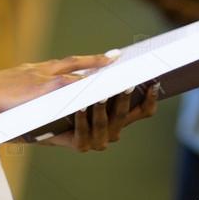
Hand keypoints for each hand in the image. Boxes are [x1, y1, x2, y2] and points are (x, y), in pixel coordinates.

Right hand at [0, 54, 114, 120]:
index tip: (102, 57)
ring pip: (76, 74)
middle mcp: (42, 70)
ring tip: (114, 76)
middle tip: (117, 58)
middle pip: (76, 62)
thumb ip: (32, 101)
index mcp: (36, 70)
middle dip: (97, 61)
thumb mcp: (15, 97)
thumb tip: (45, 117)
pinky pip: (69, 86)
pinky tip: (97, 92)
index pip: (67, 62)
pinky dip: (83, 88)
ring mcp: (42, 77)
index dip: (85, 60)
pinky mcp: (40, 88)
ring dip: (95, 75)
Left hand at [40, 82, 160, 151]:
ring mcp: (98, 139)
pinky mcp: (81, 145)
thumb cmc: (70, 95)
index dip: (151, 99)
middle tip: (126, 84)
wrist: (45, 117)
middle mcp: (114, 129)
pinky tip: (79, 107)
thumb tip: (115, 54)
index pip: (144, 111)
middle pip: (124, 115)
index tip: (153, 83)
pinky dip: (83, 120)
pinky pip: (84, 133)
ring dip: (102, 109)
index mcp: (121, 115)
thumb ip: (101, 72)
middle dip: (125, 99)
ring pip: (105, 124)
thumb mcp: (87, 81)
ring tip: (101, 95)